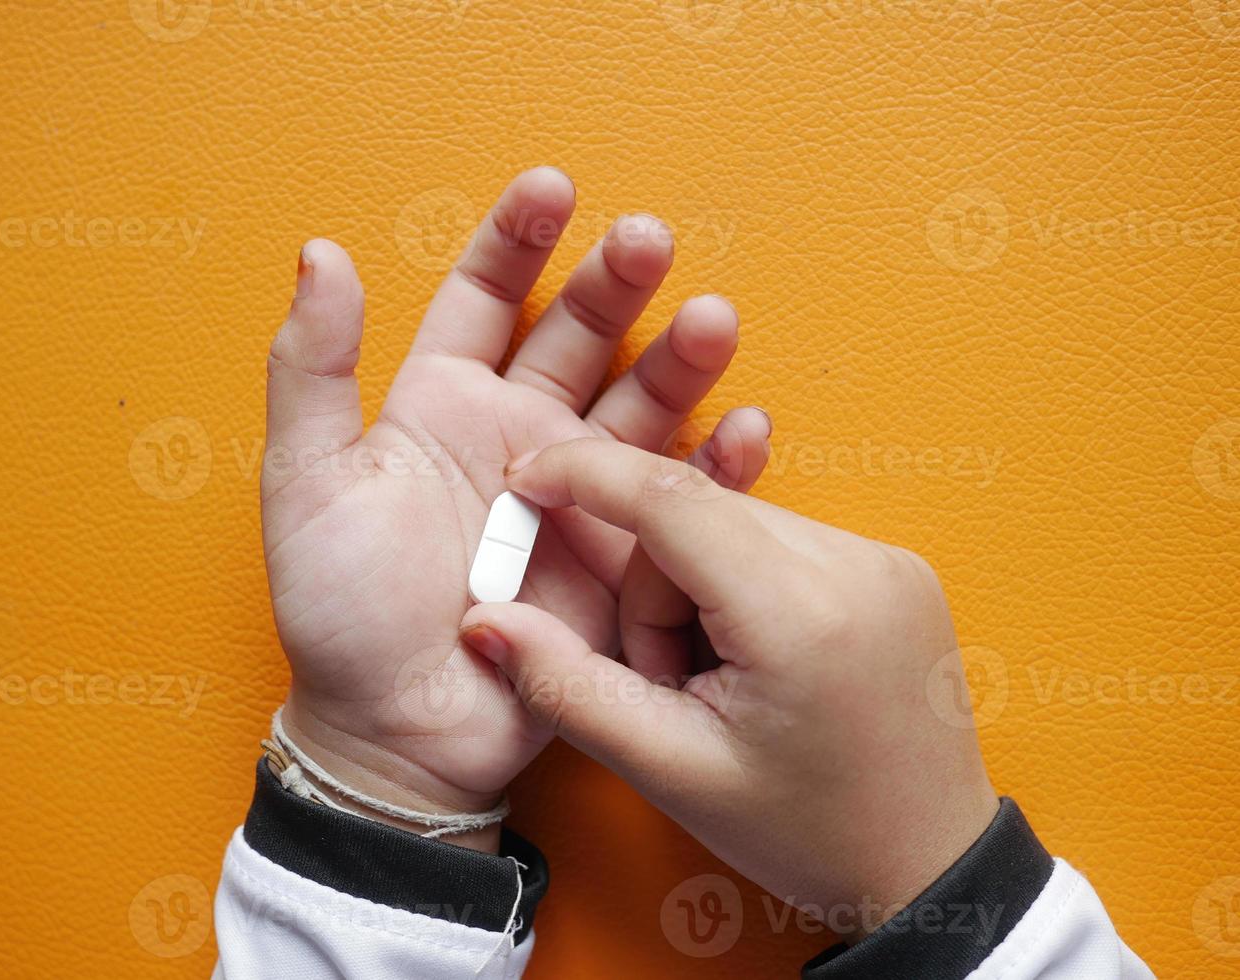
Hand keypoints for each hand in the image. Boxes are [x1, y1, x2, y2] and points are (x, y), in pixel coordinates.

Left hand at [262, 169, 772, 848]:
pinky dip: (718, 467)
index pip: (486, 298)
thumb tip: (321, 252)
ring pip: (639, 406)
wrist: (398, 732)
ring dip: (678, 361)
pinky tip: (745, 428)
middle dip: (614, 285)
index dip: (518, 240)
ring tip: (714, 319)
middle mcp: (519, 436)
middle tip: (650, 240)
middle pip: (578, 337)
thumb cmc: (338, 612)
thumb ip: (312, 371)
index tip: (554, 188)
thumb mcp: (307, 484)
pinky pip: (680, 500)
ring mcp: (578, 495)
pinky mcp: (622, 558)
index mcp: (442, 406)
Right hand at [460, 438, 997, 922]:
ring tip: (724, 681)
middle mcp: (856, 564)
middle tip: (672, 680)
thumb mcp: (669, 769)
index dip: (585, 475)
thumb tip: (484, 620)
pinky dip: (744, 585)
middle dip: (655, 588)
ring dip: (698, 587)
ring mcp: (886, 559)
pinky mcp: (896, 564)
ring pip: (734, 522)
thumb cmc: (806, 832)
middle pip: (696, 515)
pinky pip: (781, 537)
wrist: (927, 865)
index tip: (527, 477)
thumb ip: (566, 686)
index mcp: (799, 614)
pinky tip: (760, 659)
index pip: (670, 497)